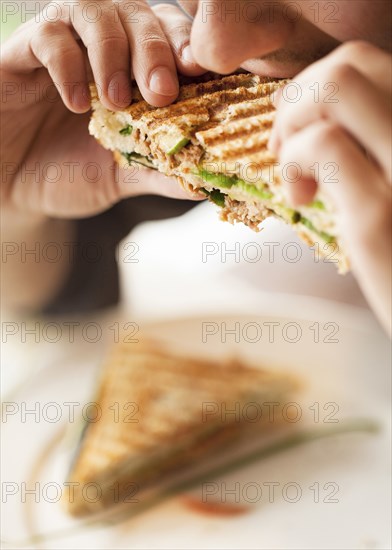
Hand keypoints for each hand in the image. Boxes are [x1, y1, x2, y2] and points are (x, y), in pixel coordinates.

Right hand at [1, 1, 204, 218]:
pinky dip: (66, 63)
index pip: (168, 35)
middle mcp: (100, 49)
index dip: (186, 46)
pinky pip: (47, 34)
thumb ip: (159, 173)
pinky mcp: (22, 52)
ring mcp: (63, 45)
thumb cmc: (66, 175)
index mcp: (132, 71)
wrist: (12, 186)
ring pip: (94, 9)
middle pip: (137, 13)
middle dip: (155, 50)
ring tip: (116, 100)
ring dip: (112, 52)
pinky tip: (76, 102)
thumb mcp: (121, 178)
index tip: (199, 73)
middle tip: (161, 92)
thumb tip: (205, 182)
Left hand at [269, 41, 391, 333]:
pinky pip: (321, 148)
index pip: (372, 63)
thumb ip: (379, 153)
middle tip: (284, 143)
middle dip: (298, 97)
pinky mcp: (381, 215)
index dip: (320, 85)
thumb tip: (330, 131)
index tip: (302, 124)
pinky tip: (298, 197)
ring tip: (289, 169)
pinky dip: (292, 162)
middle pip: (350, 63)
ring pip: (335, 89)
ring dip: (290, 125)